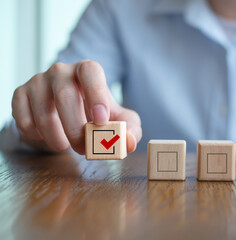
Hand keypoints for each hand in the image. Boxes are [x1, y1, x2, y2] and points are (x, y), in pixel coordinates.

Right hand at [12, 60, 141, 153]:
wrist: (67, 113)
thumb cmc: (97, 114)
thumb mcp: (119, 120)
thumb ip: (130, 129)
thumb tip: (128, 142)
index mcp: (88, 71)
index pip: (90, 71)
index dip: (96, 94)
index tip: (101, 120)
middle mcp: (61, 71)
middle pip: (65, 95)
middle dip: (75, 128)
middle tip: (83, 148)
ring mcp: (38, 81)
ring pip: (43, 109)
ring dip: (55, 136)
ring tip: (65, 145)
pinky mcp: (21, 94)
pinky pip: (23, 117)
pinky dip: (35, 134)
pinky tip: (46, 136)